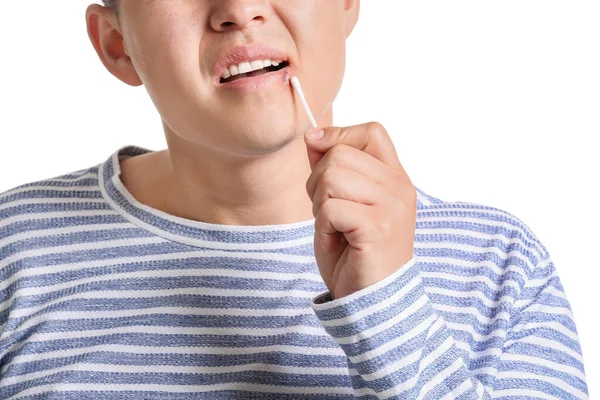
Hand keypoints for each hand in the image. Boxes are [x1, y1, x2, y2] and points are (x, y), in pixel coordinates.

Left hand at [304, 122, 416, 299]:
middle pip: (339, 155)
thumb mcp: (342, 202)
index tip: (319, 157)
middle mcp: (399, 187)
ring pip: (331, 178)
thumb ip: (332, 168)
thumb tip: (312, 136)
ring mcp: (391, 207)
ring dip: (320, 208)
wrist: (372, 301)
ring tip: (335, 229)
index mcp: (395, 177)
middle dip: (318, 183)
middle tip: (329, 215)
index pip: (371, 131)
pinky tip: (337, 244)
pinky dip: (323, 228)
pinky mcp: (377, 227)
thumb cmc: (355, 253)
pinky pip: (330, 208)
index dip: (339, 137)